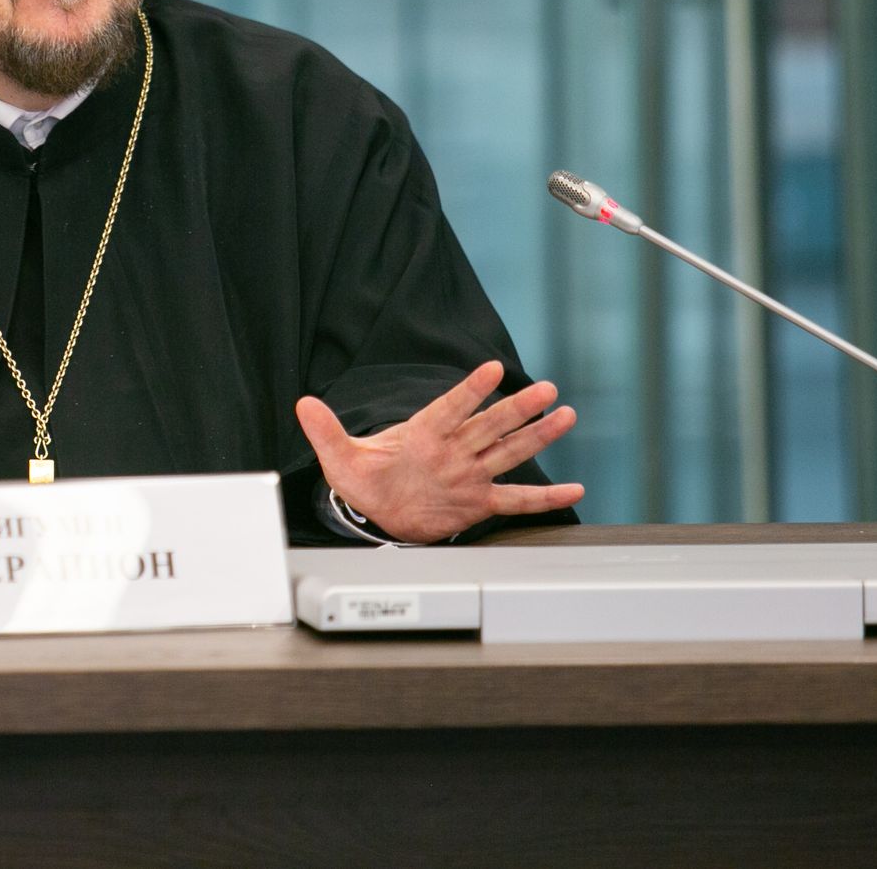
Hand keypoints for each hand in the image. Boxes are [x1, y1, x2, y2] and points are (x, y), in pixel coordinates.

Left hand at [295, 360, 583, 542]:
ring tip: (565, 415)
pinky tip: (573, 491)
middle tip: (546, 388)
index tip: (491, 368)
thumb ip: (326, 431)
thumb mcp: (340, 457)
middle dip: (517, 408)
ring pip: (508, 451)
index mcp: (423, 434)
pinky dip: (544, 498)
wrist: (377, 508)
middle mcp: (453, 450)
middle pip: (489, 425)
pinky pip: (516, 499)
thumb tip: (303, 404)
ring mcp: (469, 474)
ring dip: (536, 435)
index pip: (450, 407)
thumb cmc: (363, 478)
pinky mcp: (477, 502)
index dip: (470, 390)